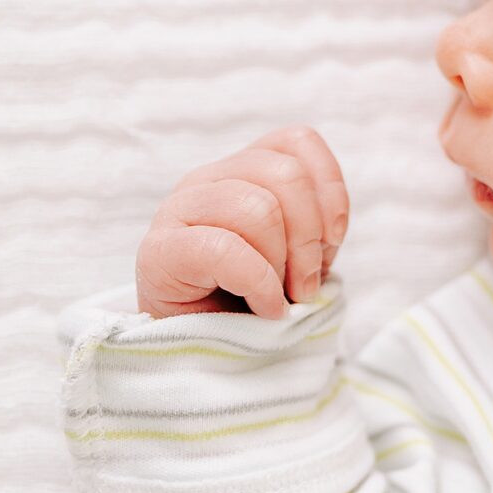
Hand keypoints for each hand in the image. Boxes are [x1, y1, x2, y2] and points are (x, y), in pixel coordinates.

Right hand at [135, 127, 349, 318]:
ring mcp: (178, 209)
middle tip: (305, 284)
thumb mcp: (299, 256)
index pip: (296, 141)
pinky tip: (263, 309)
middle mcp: (208, 178)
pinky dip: (259, 286)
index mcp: (242, 170)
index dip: (329, 188)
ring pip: (258, 208)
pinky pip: (225, 250)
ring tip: (278, 298)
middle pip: (285, 174)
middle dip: (309, 238)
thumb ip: (314, 226)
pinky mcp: (159, 250)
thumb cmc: (252, 300)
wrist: (201, 351)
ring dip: (281, 266)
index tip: (333, 239)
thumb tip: (330, 224)